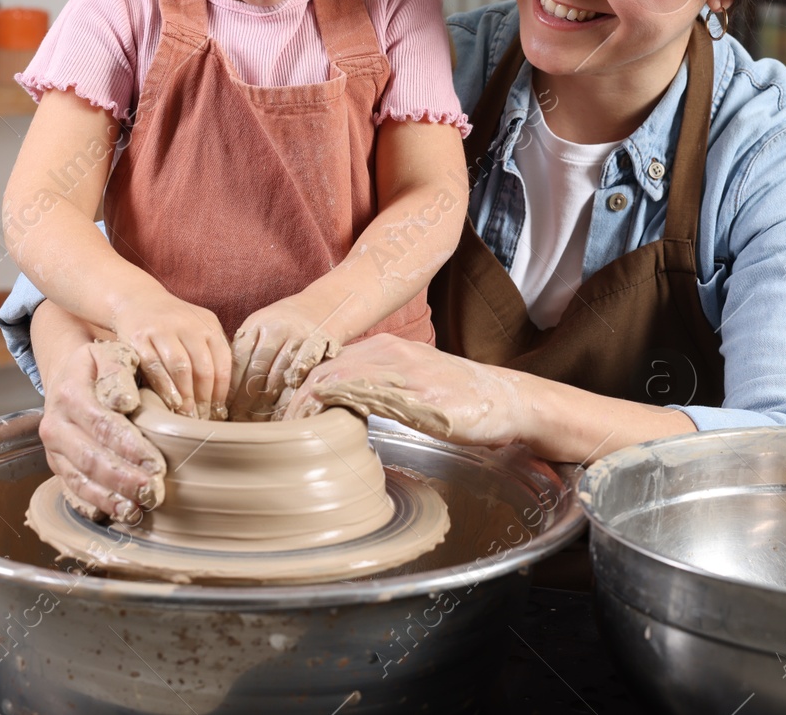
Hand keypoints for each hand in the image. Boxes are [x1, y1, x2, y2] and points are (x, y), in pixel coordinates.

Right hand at [37, 339, 167, 522]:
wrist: (67, 377)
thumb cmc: (99, 366)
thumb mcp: (110, 353)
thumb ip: (118, 371)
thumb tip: (126, 402)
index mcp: (69, 393)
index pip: (103, 425)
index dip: (130, 447)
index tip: (158, 463)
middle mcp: (55, 424)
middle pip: (90, 458)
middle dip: (124, 479)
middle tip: (154, 492)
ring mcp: (53, 449)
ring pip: (80, 479)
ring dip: (110, 498)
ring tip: (139, 510)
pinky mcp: (57, 466)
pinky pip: (73, 490)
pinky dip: (95, 505)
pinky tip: (118, 514)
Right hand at [110, 286, 230, 418]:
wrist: (137, 300)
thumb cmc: (173, 324)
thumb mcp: (198, 329)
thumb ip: (212, 352)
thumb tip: (223, 396)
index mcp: (208, 325)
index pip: (223, 361)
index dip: (221, 390)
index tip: (219, 410)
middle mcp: (188, 325)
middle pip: (203, 367)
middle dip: (204, 397)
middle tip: (203, 417)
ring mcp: (163, 330)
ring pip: (181, 367)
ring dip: (186, 395)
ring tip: (188, 414)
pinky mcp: (140, 338)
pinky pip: (155, 367)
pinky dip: (164, 387)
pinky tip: (171, 402)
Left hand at [228, 293, 344, 420]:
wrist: (324, 304)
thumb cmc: (286, 321)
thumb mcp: (261, 324)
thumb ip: (245, 346)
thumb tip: (225, 382)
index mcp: (257, 322)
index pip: (239, 358)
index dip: (231, 384)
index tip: (226, 403)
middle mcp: (277, 328)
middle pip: (257, 370)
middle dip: (246, 398)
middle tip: (239, 417)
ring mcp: (298, 337)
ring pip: (277, 376)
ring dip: (266, 401)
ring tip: (257, 418)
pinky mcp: (317, 347)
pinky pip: (300, 375)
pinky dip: (290, 393)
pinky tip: (281, 407)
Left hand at [282, 334, 525, 445]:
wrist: (508, 399)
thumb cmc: (459, 396)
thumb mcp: (411, 382)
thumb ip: (376, 386)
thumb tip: (338, 404)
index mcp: (386, 348)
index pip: (326, 363)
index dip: (297, 390)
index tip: (283, 418)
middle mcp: (392, 353)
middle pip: (324, 371)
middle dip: (293, 402)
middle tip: (277, 433)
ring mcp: (406, 373)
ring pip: (339, 381)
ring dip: (308, 409)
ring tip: (291, 436)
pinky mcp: (421, 397)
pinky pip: (370, 398)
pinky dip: (340, 411)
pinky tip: (326, 430)